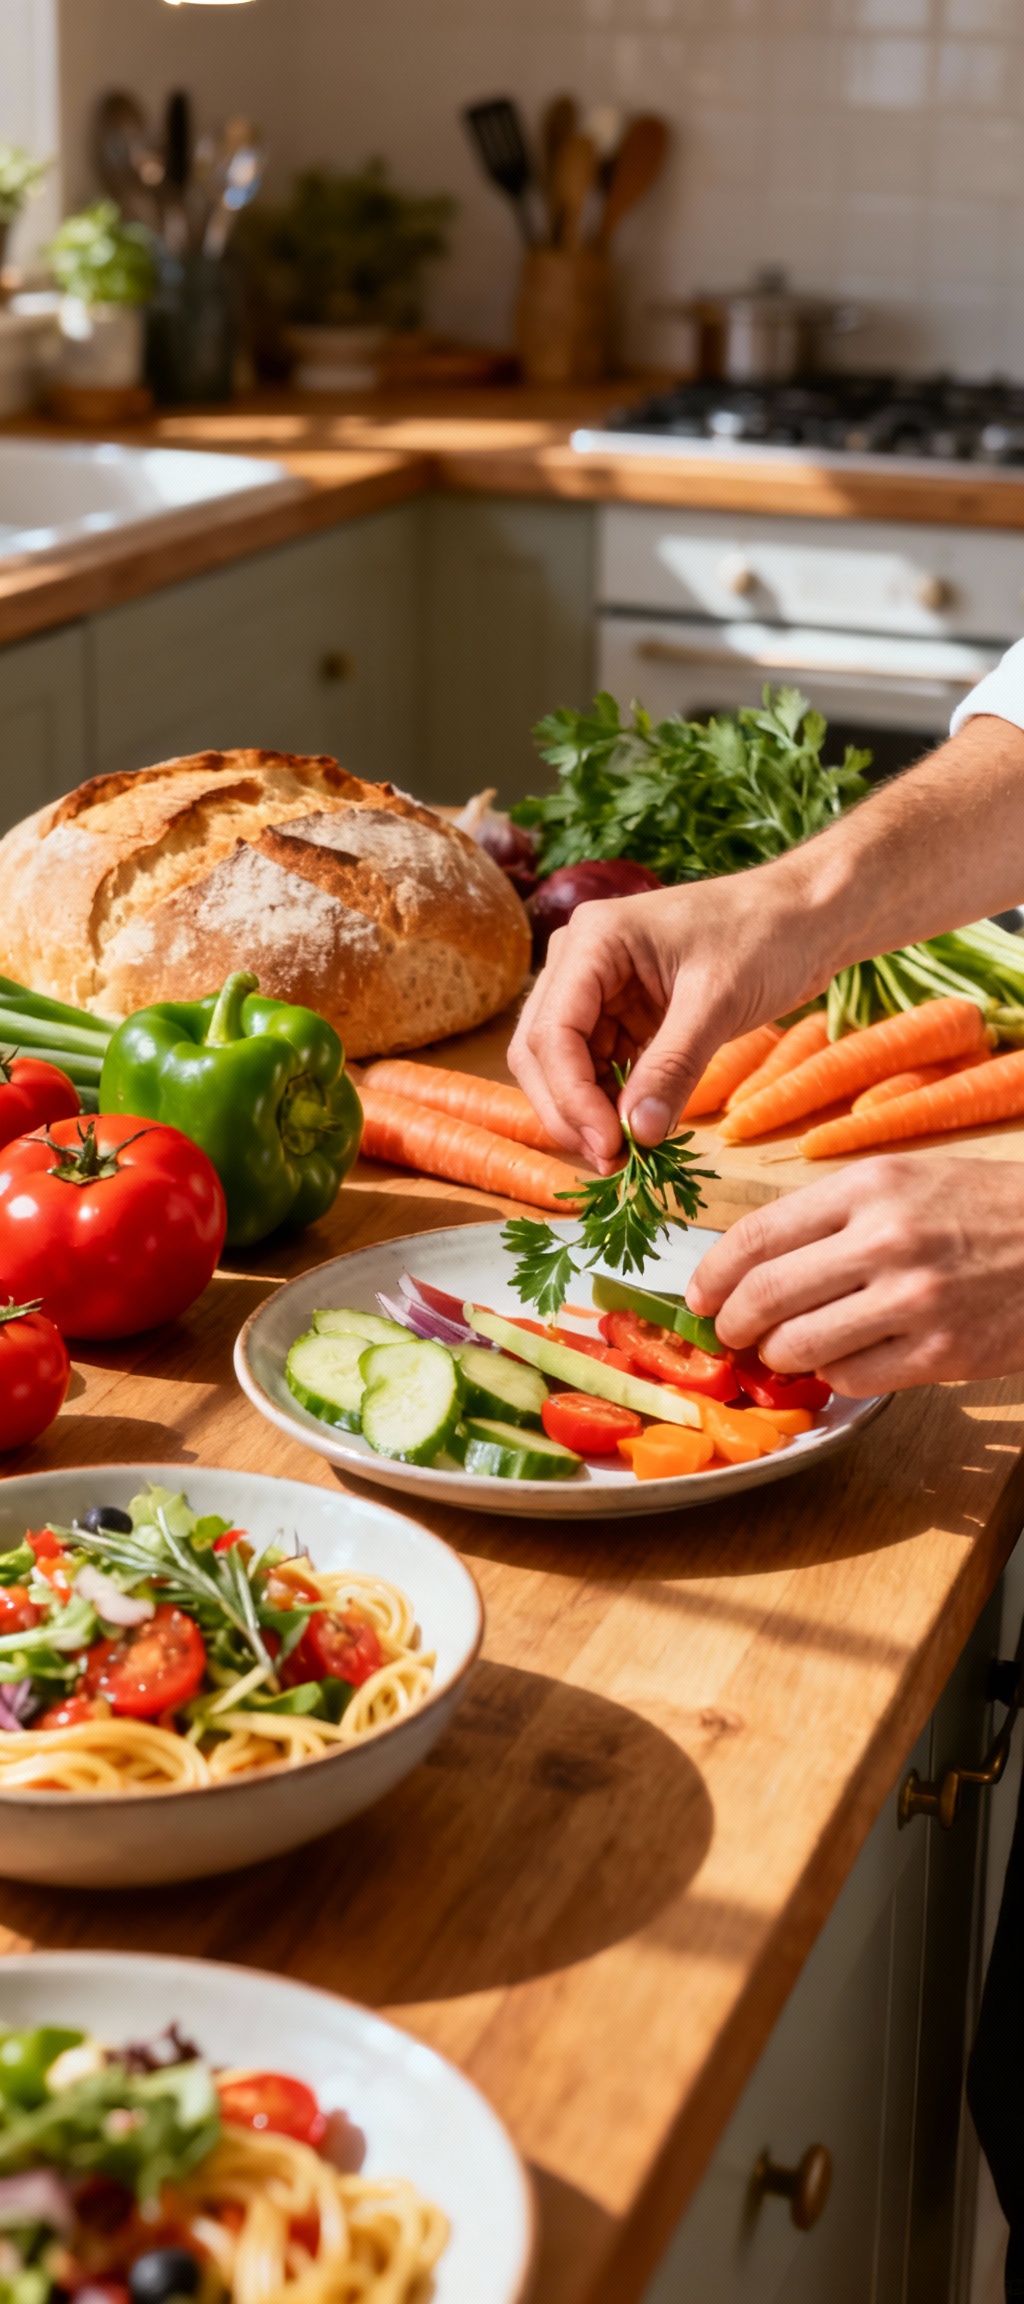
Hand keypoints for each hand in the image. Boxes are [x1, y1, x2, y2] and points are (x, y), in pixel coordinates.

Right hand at [509, 868, 824, 1167]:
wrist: (805, 916)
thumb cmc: (766, 936)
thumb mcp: (718, 1003)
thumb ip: (672, 1068)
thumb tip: (637, 1135)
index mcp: (592, 940)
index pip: (553, 1032)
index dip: (572, 1096)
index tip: (609, 1146)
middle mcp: (581, 960)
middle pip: (543, 1051)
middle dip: (571, 1110)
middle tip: (612, 1162)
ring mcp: (599, 987)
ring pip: (565, 1065)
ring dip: (588, 1112)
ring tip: (625, 1155)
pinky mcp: (623, 1012)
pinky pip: (600, 1066)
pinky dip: (612, 1100)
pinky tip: (636, 1130)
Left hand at [686, 1154, 1023, 1394]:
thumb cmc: (984, 1209)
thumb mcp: (906, 1181)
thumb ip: (832, 1216)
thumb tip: (754, 1265)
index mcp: (868, 1188)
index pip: (755, 1237)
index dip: (712, 1276)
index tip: (700, 1297)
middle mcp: (885, 1239)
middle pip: (764, 1297)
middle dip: (732, 1325)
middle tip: (732, 1334)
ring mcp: (914, 1299)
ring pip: (799, 1346)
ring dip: (780, 1358)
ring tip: (789, 1351)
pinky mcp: (943, 1351)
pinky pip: (852, 1377)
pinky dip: (835, 1376)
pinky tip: (846, 1360)